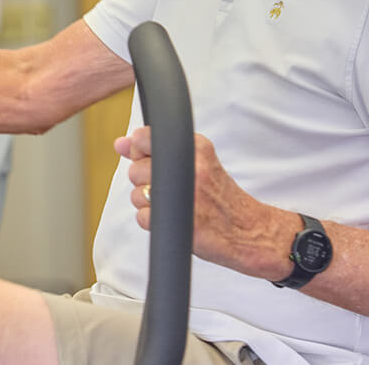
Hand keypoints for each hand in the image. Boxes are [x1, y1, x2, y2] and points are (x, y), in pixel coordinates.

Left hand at [117, 128, 289, 276]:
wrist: (249, 230)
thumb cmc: (219, 196)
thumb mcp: (197, 162)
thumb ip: (157, 150)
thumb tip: (120, 143)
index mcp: (195, 147)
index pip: (144, 138)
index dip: (140, 152)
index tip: (152, 161)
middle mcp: (191, 167)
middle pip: (135, 170)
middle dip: (146, 182)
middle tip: (173, 190)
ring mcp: (186, 194)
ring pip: (137, 194)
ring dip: (149, 204)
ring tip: (175, 205)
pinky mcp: (182, 220)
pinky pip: (144, 218)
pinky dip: (154, 222)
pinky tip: (175, 219)